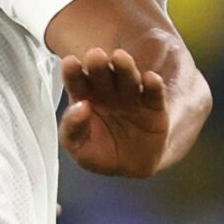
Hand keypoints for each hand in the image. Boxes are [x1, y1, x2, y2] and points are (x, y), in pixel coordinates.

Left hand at [58, 48, 171, 179]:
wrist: (130, 168)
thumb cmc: (98, 153)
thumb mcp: (78, 146)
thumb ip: (71, 128)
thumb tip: (81, 106)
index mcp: (86, 96)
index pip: (76, 81)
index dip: (73, 72)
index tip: (70, 62)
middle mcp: (108, 91)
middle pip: (102, 74)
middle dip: (98, 65)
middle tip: (95, 55)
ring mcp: (131, 96)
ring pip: (128, 78)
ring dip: (124, 68)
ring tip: (120, 58)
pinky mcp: (153, 106)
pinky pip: (153, 93)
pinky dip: (153, 85)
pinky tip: (150, 79)